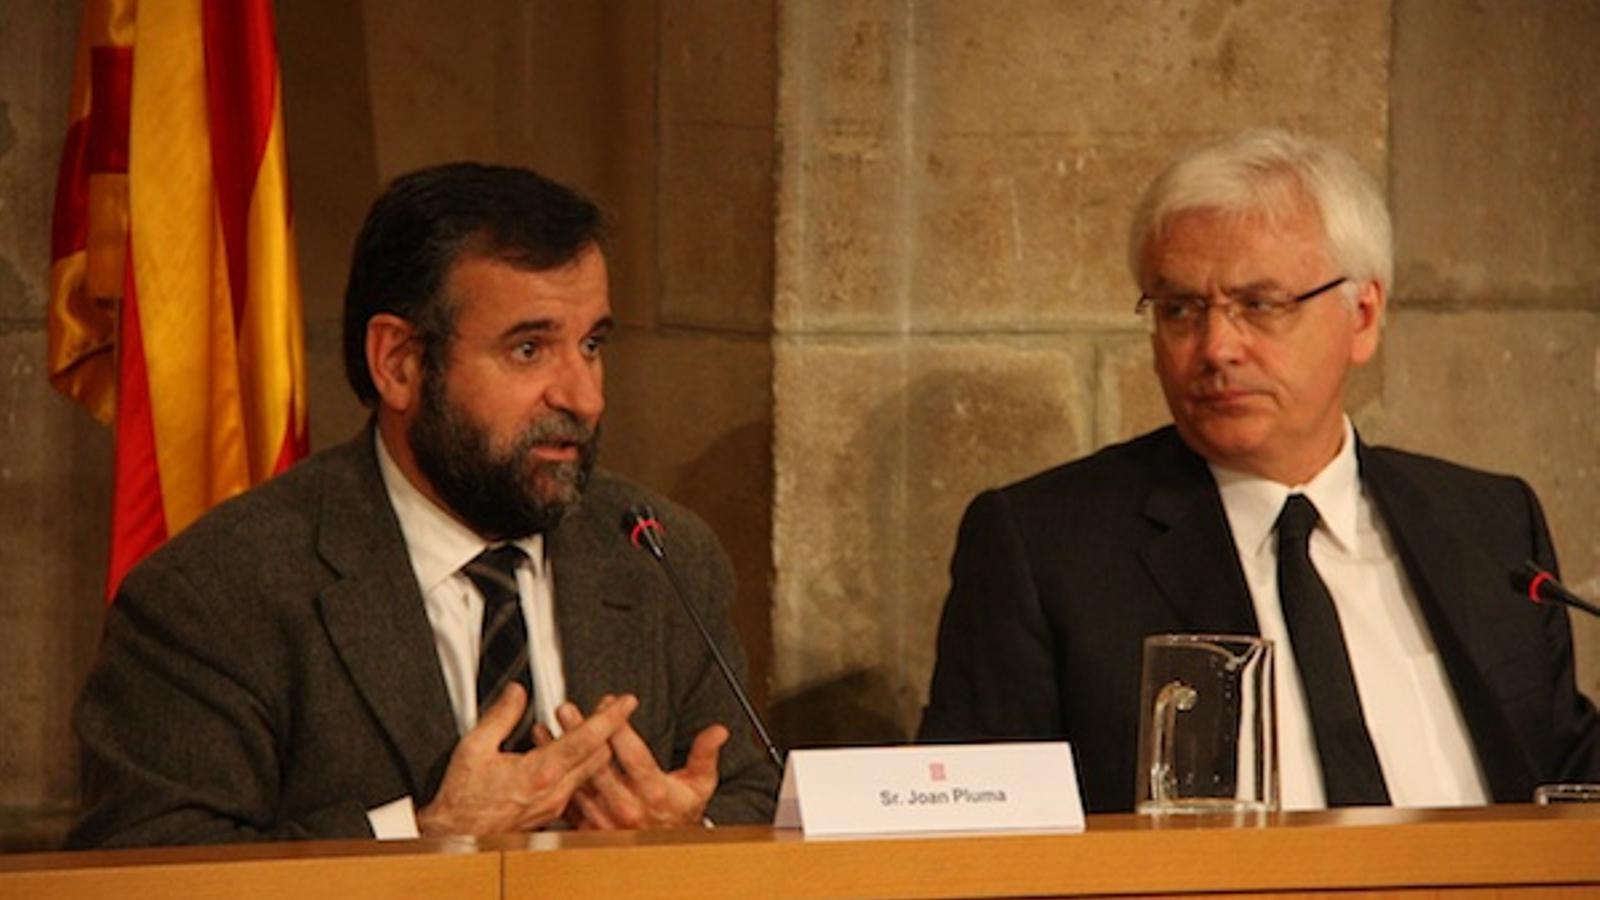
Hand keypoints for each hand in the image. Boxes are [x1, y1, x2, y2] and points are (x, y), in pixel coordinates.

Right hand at [416, 684, 635, 836]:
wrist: (458, 836)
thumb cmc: (463, 800)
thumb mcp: (474, 748)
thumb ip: (500, 716)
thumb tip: (517, 693)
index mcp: (539, 773)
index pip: (586, 739)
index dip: (610, 717)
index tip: (626, 702)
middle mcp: (554, 792)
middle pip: (599, 755)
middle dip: (608, 728)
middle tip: (608, 707)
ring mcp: (556, 804)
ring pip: (590, 770)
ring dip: (594, 745)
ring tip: (586, 723)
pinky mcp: (553, 812)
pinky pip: (578, 783)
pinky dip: (579, 762)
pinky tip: (565, 750)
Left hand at [539, 695, 724, 829]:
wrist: (666, 851)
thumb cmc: (681, 812)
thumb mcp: (700, 784)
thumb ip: (705, 754)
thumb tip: (719, 731)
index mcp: (652, 790)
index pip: (631, 753)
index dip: (618, 724)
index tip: (611, 701)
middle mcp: (627, 805)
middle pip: (598, 763)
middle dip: (580, 732)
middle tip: (565, 708)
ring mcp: (605, 818)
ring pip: (577, 781)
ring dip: (560, 754)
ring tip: (544, 729)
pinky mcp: (590, 827)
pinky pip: (566, 801)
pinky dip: (553, 779)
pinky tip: (543, 760)